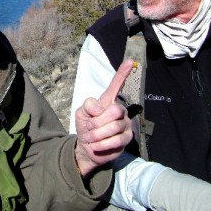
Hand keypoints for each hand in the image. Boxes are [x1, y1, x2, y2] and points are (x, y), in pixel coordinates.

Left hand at [74, 59, 133, 176]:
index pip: (116, 85)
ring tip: (91, 138)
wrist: (87, 148)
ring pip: (114, 126)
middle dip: (97, 121)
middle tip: (89, 128)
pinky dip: (102, 144)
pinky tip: (97, 145)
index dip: (122, 74)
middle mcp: (119, 110)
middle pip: (115, 109)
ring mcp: (125, 124)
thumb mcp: (81, 113)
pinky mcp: (127, 138)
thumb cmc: (85, 127)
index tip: (130, 62)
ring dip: (97, 135)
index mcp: (107, 101)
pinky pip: (116, 140)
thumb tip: (101, 108)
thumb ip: (88, 105)